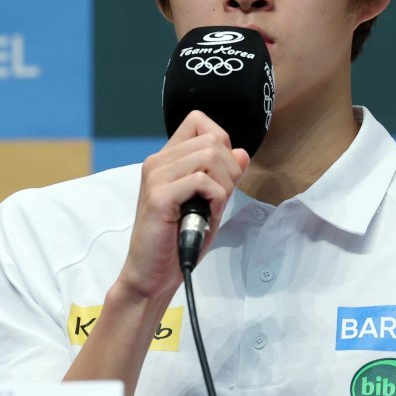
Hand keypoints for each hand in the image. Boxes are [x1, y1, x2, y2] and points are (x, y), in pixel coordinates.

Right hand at [117, 111, 248, 301]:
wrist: (153, 274)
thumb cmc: (178, 240)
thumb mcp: (210, 203)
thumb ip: (224, 177)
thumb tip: (241, 154)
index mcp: (167, 159)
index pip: (199, 121)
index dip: (221, 142)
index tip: (221, 174)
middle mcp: (158, 162)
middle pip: (213, 139)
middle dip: (229, 170)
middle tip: (219, 199)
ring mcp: (156, 177)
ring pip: (210, 156)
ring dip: (223, 186)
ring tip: (211, 208)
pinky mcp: (159, 196)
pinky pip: (203, 182)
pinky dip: (216, 200)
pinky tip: (206, 216)